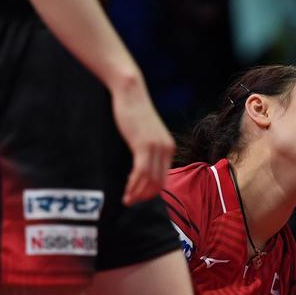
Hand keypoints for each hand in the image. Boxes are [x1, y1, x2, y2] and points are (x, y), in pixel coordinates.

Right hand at [110, 76, 174, 205]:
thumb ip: (146, 149)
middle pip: (158, 183)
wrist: (131, 93)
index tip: (136, 196)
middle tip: (130, 201)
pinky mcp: (143, 145)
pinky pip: (141, 172)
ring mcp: (156, 148)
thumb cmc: (134, 112)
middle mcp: (166, 149)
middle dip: (144, 196)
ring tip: (126, 200)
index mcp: (168, 148)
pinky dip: (133, 185)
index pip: (163, 178)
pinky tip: (126, 191)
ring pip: (149, 181)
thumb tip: (141, 165)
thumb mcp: (144, 134)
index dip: (150, 192)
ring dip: (137, 193)